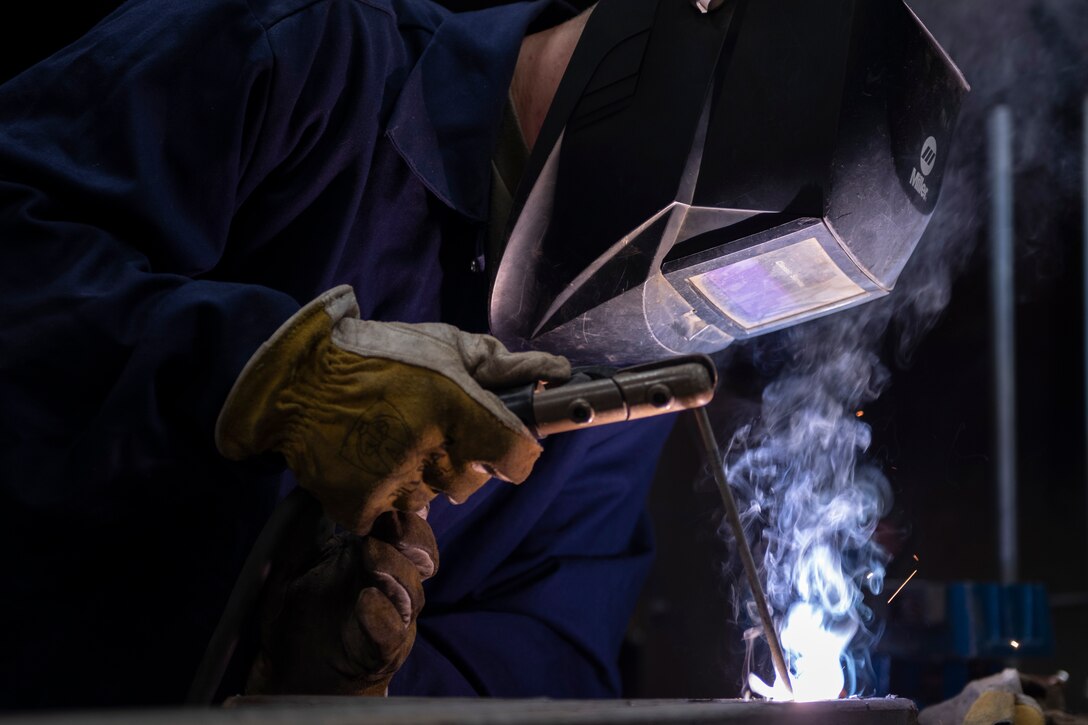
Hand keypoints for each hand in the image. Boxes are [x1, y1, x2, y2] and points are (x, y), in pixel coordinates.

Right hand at [216, 285, 569, 532]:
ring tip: (391, 437)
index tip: (506, 446)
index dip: (515, 452)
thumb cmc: (376, 354)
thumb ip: (502, 364)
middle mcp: (423, 447)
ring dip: (421, 475)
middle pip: (472, 481)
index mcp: (450, 403)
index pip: (514, 456)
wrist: (293, 379)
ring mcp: (389, 481)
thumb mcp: (443, 344)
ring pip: (432, 498)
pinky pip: (394, 514)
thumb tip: (556, 372)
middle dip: (460, 459)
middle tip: (427, 427)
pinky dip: (386, 491)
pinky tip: (369, 456)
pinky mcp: (358, 506)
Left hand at [246, 510, 438, 695]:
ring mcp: (391, 617)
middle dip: (411, 536)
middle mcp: (392, 583)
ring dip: (394, 569)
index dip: (403, 510)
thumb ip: (308, 528)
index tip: (387, 493)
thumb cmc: (298, 610)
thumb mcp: (294, 562)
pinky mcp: (382, 650)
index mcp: (375, 555)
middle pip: (421, 554)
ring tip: (371, 555)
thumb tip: (314, 486)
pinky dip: (382, 615)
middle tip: (388, 523)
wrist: (292, 668)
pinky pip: (392, 632)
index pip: (405, 527)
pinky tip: (366, 600)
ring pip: (412, 591)